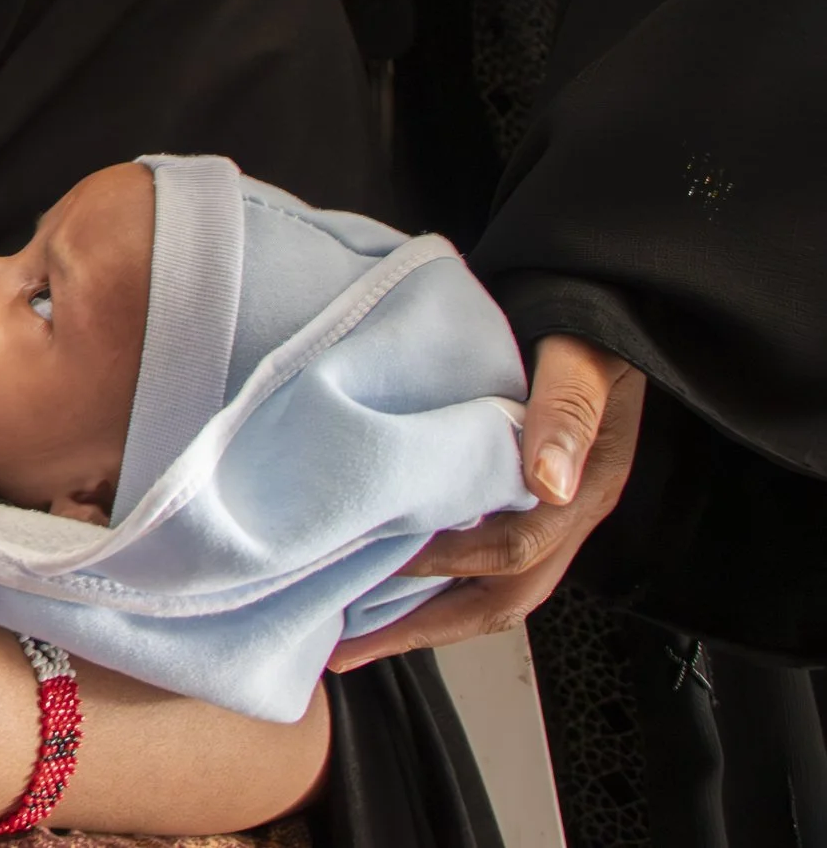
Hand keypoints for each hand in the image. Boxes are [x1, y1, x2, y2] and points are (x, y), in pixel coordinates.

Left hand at [331, 335, 643, 669]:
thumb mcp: (581, 354)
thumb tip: (546, 481)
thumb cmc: (583, 318)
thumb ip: (566, 408)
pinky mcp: (521, 494)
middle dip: (425, 629)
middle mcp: (566, 510)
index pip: (513, 550)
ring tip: (352, 633)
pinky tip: (380, 580)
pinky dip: (431, 578)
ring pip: (488, 586)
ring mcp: (545, 508)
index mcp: (584, 487)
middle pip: (501, 597)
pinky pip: (478, 558)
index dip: (444, 563)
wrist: (601, 296)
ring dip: (424, 615)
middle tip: (347, 651)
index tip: (373, 569)